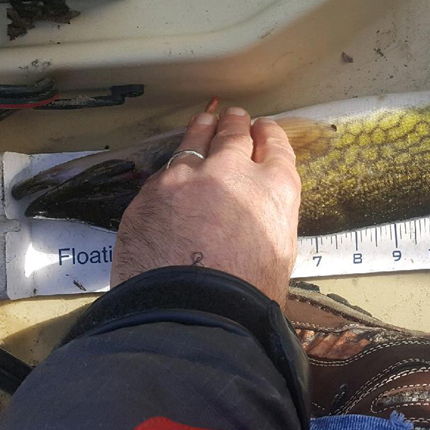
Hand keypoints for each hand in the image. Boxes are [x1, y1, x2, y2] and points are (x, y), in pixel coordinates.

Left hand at [112, 107, 300, 300]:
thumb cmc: (247, 294)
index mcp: (275, 188)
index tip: (263, 129)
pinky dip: (173, 172)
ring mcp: (187, 177)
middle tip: (233, 118)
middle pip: (234, 135)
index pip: (275, 146)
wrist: (190, 312)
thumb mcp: (279, 250)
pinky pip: (164, 174)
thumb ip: (269, 217)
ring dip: (202, 130)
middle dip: (235, 125)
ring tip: (204, 121)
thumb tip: (255, 214)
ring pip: (194, 140)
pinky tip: (173, 175)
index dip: (268, 134)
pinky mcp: (150, 193)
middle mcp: (232, 170)